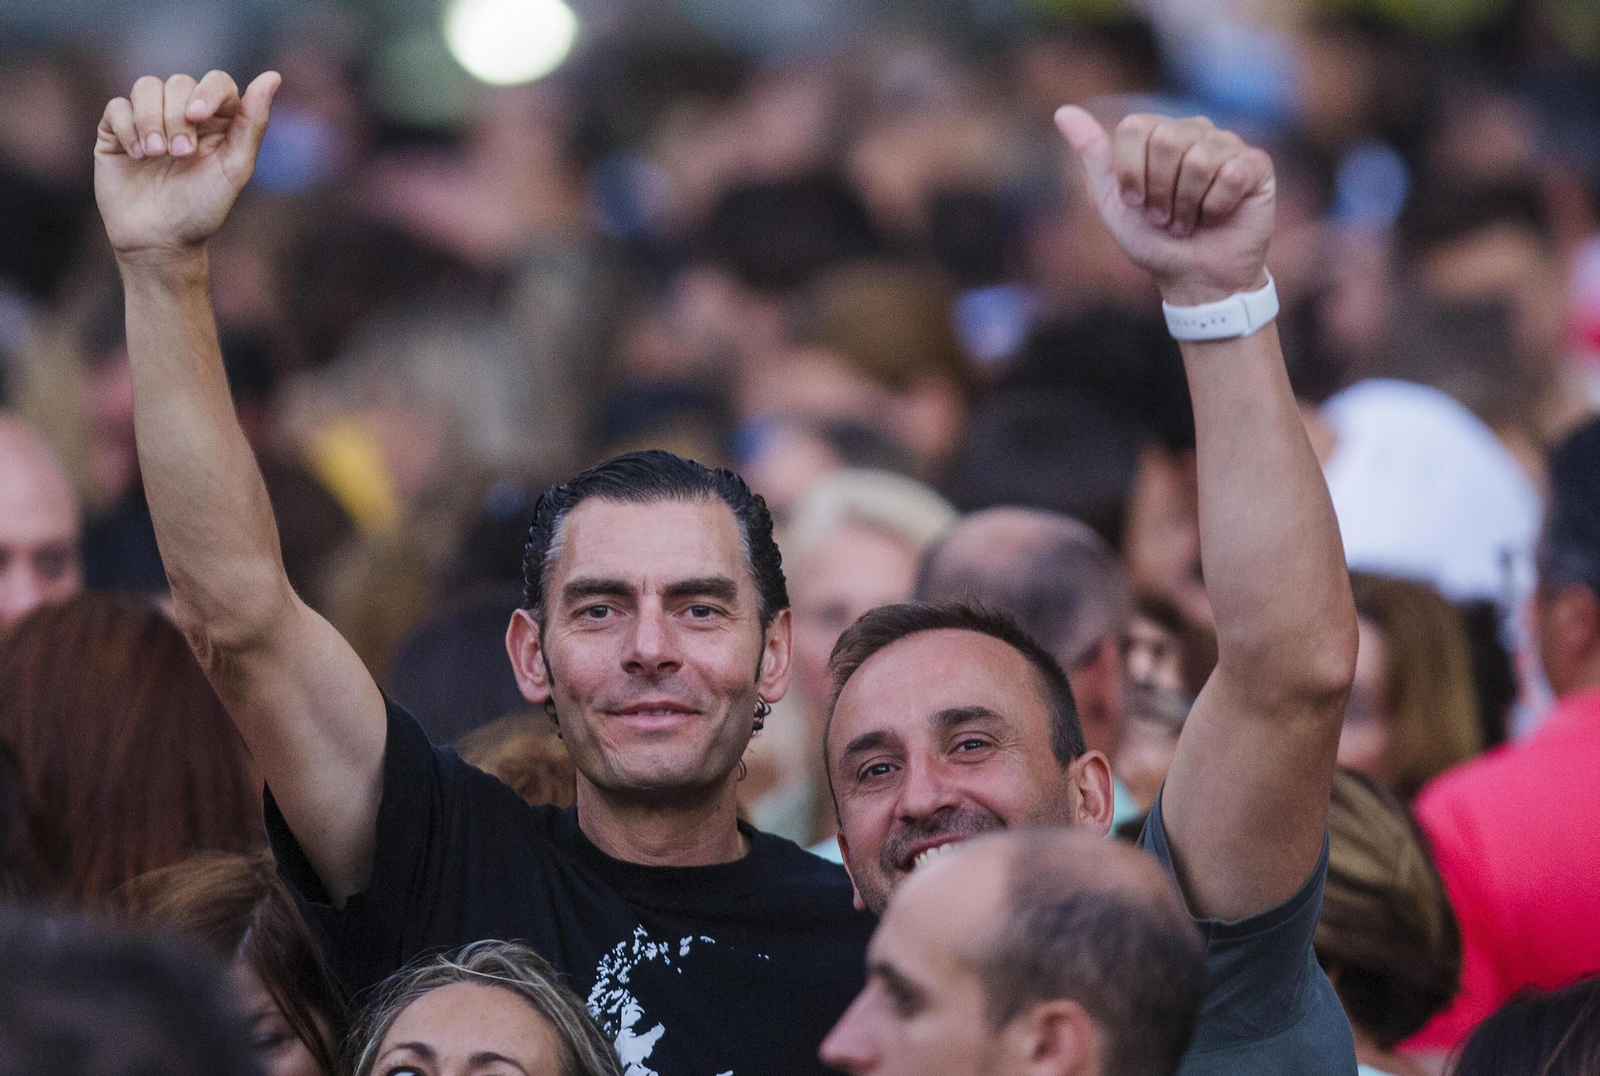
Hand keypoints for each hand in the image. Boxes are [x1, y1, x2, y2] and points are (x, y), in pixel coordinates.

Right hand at [95, 70, 279, 258]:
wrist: (159, 241)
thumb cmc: (202, 208)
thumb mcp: (234, 168)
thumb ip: (253, 122)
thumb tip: (273, 76)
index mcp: (219, 121)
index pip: (217, 81)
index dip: (207, 91)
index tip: (198, 116)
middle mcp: (184, 114)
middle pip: (178, 82)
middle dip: (176, 116)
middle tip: (180, 155)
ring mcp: (149, 120)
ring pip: (146, 86)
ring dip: (151, 119)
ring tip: (155, 155)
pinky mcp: (117, 131)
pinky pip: (117, 106)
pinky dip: (127, 127)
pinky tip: (136, 156)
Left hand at [1055, 106, 1273, 305]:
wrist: (1193, 278)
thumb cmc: (1153, 240)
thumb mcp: (1113, 201)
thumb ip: (1093, 155)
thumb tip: (1063, 111)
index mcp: (1159, 133)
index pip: (1136, 127)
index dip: (1132, 174)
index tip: (1137, 203)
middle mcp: (1194, 130)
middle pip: (1167, 139)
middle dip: (1159, 192)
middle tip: (1165, 217)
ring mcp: (1228, 145)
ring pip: (1200, 159)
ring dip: (1187, 205)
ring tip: (1189, 221)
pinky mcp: (1256, 165)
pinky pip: (1231, 173)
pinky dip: (1216, 207)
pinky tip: (1219, 216)